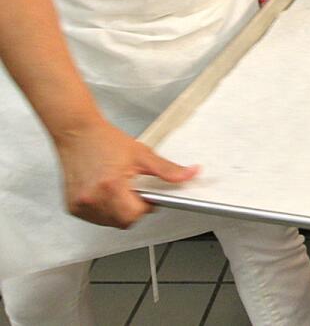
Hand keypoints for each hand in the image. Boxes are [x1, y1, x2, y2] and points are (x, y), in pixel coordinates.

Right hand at [55, 121, 197, 228]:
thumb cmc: (104, 141)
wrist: (77, 133)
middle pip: (124, 222)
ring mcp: (80, 205)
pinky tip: (105, 192)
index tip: (147, 194)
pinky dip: (105, 210)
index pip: (136, 214)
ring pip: (110, 222)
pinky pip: (96, 218)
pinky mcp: (72, 207)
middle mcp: (93, 198)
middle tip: (133, 189)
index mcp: (111, 186)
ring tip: (117, 188)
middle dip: (133, 209)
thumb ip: (168, 170)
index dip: (146, 205)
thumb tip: (191, 174)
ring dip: (119, 211)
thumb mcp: (142, 154)